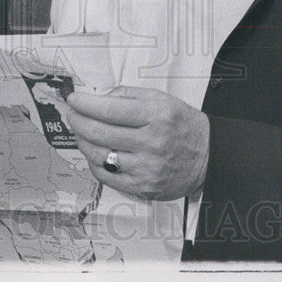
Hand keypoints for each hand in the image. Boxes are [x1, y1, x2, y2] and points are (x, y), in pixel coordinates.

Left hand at [65, 86, 209, 200]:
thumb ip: (129, 95)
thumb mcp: (161, 99)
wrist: (208, 156)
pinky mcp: (142, 187)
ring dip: (82, 141)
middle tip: (72, 114)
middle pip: (99, 132)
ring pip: (99, 155)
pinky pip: (106, 176)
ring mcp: (146, 168)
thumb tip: (98, 98)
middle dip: (78, 120)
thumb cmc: (182, 125)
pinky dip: (93, 163)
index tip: (74, 99)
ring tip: (80, 132)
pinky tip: (93, 152)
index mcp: (156, 116)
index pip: (110, 109)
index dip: (86, 103)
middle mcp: (151, 142)